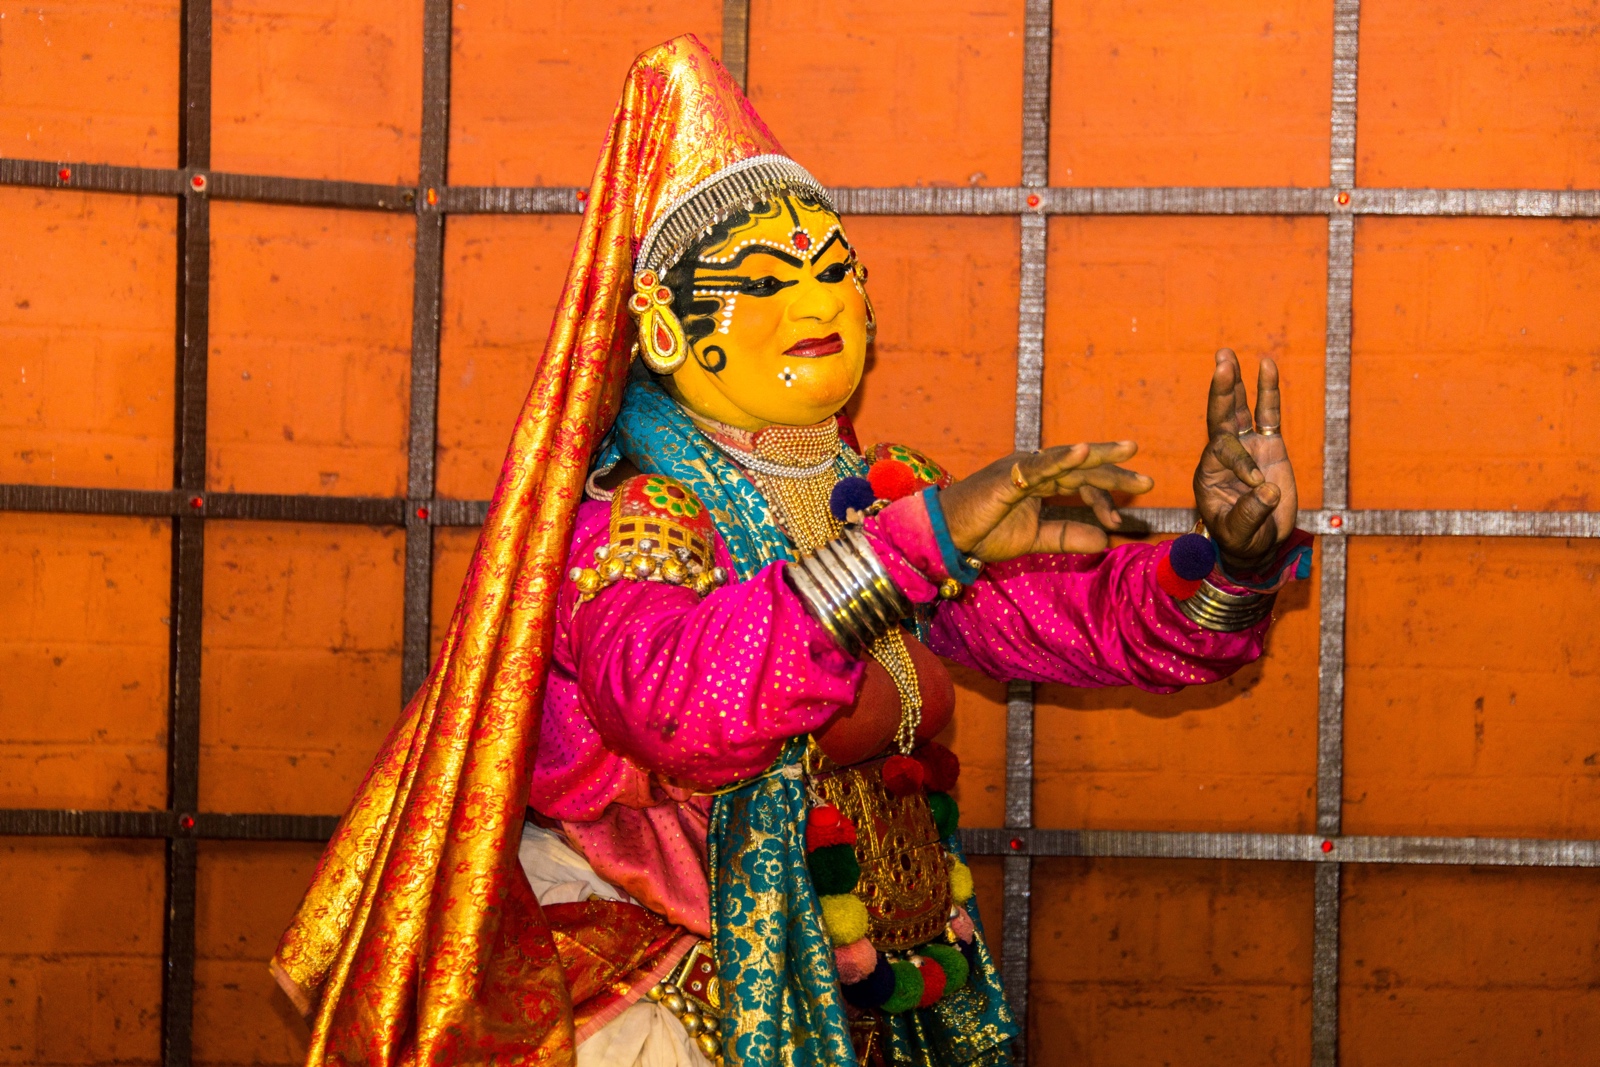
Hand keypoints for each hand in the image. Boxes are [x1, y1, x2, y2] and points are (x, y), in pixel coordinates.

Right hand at [939, 442, 1154, 561]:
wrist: (945, 535)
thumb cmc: (982, 532)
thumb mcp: (1034, 538)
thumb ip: (1067, 536)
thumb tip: (1104, 541)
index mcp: (1040, 481)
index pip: (1081, 483)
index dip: (1103, 500)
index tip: (1119, 522)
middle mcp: (1034, 468)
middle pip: (1082, 467)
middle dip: (1115, 472)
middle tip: (1147, 481)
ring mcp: (1022, 468)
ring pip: (1068, 460)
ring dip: (1100, 456)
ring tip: (1130, 451)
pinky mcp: (1008, 475)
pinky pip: (1040, 464)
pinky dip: (1063, 457)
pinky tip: (1085, 452)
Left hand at [1193, 349, 1298, 571]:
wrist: (1257, 545)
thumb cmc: (1242, 541)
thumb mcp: (1240, 533)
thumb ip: (1250, 514)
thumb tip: (1269, 490)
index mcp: (1209, 472)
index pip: (1223, 452)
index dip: (1241, 462)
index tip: (1258, 484)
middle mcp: (1223, 454)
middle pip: (1220, 416)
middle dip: (1222, 390)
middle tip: (1222, 360)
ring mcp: (1245, 447)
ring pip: (1239, 410)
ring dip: (1236, 383)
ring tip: (1228, 355)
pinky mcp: (1267, 447)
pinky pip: (1266, 415)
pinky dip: (1267, 392)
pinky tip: (1266, 366)